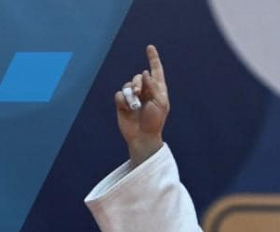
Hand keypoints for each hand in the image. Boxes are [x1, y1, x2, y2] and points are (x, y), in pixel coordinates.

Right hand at [115, 44, 168, 166]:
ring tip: (134, 106)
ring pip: (127, 84)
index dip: (153, 59)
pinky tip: (126, 109)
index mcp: (157, 90)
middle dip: (137, 83)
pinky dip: (122, 100)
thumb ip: (153, 86)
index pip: (156, 71)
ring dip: (130, 94)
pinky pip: (119, 94)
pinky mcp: (123, 103)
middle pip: (138, 76)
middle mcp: (145, 91)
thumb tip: (145, 72)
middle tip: (139, 93)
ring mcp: (134, 97)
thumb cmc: (154, 122)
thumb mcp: (160, 103)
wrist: (143, 136)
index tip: (150, 47)